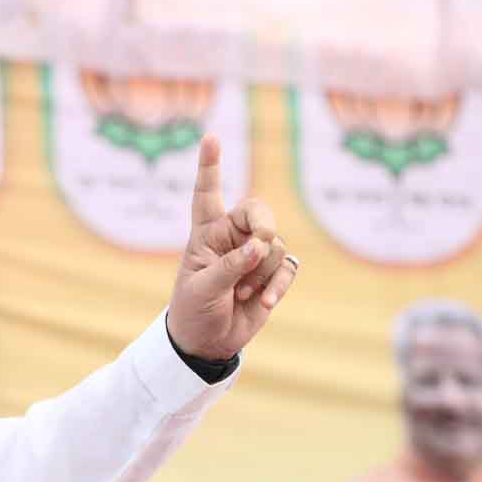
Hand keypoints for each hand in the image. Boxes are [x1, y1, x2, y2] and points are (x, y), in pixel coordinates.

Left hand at [166, 135, 298, 360]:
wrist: (206, 343)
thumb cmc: (193, 311)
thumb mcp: (202, 289)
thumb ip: (230, 267)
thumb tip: (260, 248)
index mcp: (205, 235)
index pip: (207, 195)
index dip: (210, 167)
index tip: (211, 138)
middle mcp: (232, 239)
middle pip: (259, 212)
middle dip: (264, 227)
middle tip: (260, 247)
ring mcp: (255, 256)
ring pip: (276, 246)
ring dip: (263, 272)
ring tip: (242, 293)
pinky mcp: (272, 275)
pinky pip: (288, 268)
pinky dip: (278, 285)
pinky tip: (264, 302)